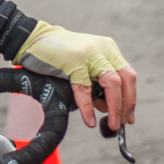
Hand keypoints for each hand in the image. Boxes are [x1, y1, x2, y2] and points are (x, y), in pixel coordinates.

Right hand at [13, 20, 136, 130]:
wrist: (32, 39)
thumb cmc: (57, 56)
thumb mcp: (83, 66)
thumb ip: (97, 83)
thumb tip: (110, 108)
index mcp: (107, 49)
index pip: (128, 76)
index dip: (131, 98)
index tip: (128, 117)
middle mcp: (103, 49)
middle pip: (125, 79)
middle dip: (126, 105)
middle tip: (121, 123)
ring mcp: (89, 54)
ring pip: (112, 83)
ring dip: (115, 107)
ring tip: (112, 124)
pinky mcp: (73, 61)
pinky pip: (85, 88)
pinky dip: (88, 107)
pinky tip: (89, 120)